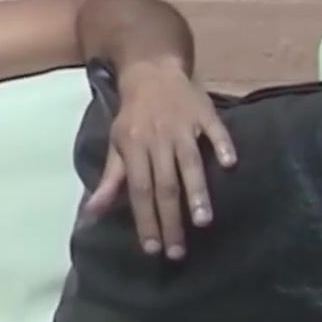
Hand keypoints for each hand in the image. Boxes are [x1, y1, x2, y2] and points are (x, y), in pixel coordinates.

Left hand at [81, 60, 236, 259]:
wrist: (151, 71)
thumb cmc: (134, 116)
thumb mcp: (117, 144)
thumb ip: (110, 180)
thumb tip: (92, 212)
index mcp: (133, 148)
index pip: (138, 190)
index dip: (144, 219)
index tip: (151, 248)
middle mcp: (157, 140)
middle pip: (164, 185)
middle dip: (170, 219)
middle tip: (178, 251)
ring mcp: (182, 126)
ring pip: (189, 162)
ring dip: (196, 192)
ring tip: (203, 221)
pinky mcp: (204, 113)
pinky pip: (215, 130)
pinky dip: (221, 145)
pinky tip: (229, 164)